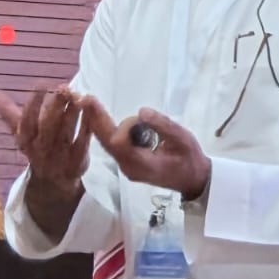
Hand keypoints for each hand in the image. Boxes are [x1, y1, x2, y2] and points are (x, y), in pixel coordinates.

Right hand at [0, 86, 89, 189]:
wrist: (52, 181)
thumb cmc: (35, 145)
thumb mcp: (18, 129)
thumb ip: (3, 108)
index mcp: (24, 139)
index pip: (26, 121)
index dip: (32, 103)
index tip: (41, 84)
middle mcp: (40, 149)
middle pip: (47, 127)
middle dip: (54, 107)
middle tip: (63, 87)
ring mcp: (59, 157)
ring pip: (65, 133)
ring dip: (71, 114)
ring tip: (77, 95)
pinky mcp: (77, 163)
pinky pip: (82, 144)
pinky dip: (86, 128)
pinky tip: (90, 112)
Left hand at [79, 98, 209, 200]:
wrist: (192, 180)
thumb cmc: (190, 160)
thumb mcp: (183, 140)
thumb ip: (163, 126)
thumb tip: (142, 111)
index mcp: (142, 165)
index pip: (120, 144)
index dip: (124, 127)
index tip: (137, 116)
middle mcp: (128, 167)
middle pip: (107, 142)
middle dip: (96, 119)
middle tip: (86, 99)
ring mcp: (125, 166)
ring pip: (106, 143)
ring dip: (98, 122)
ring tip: (89, 102)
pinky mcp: (126, 161)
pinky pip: (112, 144)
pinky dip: (105, 128)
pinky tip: (97, 114)